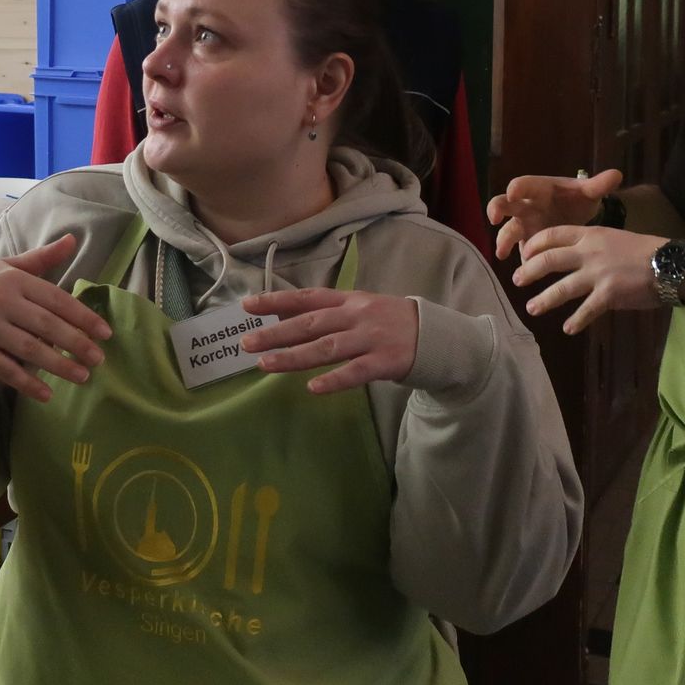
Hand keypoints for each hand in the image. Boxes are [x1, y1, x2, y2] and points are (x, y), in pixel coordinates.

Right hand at [0, 234, 110, 402]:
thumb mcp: (7, 267)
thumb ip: (41, 258)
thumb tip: (73, 240)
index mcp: (14, 279)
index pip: (56, 299)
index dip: (83, 317)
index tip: (105, 333)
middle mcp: (0, 301)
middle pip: (46, 325)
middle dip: (76, 343)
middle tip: (99, 359)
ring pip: (29, 349)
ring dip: (58, 366)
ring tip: (83, 376)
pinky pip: (5, 370)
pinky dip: (27, 383)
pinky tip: (47, 394)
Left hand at [238, 289, 418, 393]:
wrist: (438, 336)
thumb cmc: (391, 323)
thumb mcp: (360, 308)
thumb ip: (329, 312)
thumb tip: (286, 316)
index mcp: (349, 300)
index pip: (306, 297)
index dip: (276, 300)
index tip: (246, 306)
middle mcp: (357, 316)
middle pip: (311, 323)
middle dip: (276, 333)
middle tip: (246, 343)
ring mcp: (372, 338)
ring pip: (327, 348)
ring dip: (294, 357)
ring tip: (266, 365)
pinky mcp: (386, 361)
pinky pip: (356, 372)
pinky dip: (334, 379)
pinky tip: (312, 387)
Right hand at [487, 168, 622, 261]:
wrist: (577, 216)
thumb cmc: (577, 200)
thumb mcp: (588, 193)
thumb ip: (598, 185)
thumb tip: (617, 174)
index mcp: (539, 189)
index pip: (524, 184)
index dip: (517, 188)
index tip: (513, 192)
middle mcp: (526, 206)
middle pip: (505, 203)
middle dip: (497, 209)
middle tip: (494, 217)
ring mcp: (525, 225)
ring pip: (508, 230)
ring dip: (504, 240)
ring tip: (501, 253)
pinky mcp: (527, 242)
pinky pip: (519, 249)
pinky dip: (519, 259)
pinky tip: (522, 268)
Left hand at [511, 225, 664, 333]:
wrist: (670, 263)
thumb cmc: (643, 250)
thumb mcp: (612, 237)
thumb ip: (590, 245)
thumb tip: (571, 256)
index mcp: (590, 235)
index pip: (552, 234)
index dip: (533, 244)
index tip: (523, 253)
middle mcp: (589, 252)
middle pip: (548, 260)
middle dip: (528, 271)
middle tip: (516, 281)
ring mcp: (598, 274)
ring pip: (561, 288)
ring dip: (544, 300)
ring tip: (532, 308)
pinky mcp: (609, 294)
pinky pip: (586, 310)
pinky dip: (576, 320)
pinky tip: (568, 329)